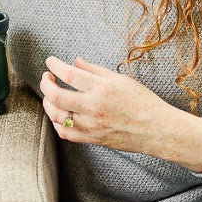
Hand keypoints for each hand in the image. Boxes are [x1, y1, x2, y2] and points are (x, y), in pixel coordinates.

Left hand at [39, 55, 201, 172]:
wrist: (156, 129)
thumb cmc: (142, 102)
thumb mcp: (121, 80)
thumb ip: (95, 70)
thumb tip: (75, 61)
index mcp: (102, 88)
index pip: (69, 74)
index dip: (54, 66)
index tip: (50, 62)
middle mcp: (94, 107)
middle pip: (56, 96)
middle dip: (45, 84)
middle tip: (46, 77)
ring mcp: (91, 126)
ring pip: (56, 116)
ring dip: (47, 103)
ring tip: (49, 95)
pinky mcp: (92, 139)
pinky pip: (65, 133)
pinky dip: (57, 123)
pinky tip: (59, 114)